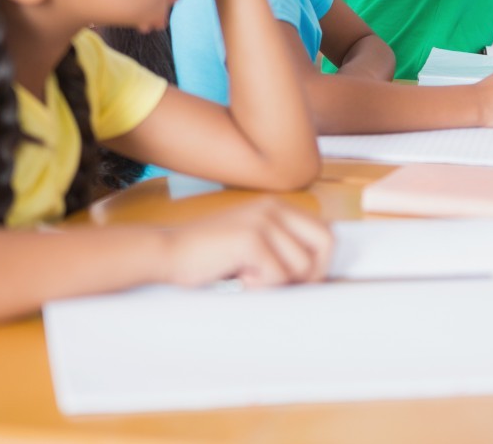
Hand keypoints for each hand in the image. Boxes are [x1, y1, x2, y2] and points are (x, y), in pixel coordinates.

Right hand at [162, 198, 332, 287]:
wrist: (166, 252)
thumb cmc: (207, 255)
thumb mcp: (252, 241)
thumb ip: (281, 246)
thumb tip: (316, 273)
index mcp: (277, 206)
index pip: (325, 232)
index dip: (320, 262)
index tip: (301, 281)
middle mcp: (274, 208)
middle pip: (325, 244)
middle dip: (312, 273)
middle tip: (283, 285)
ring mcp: (264, 221)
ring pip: (301, 266)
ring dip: (277, 282)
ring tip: (249, 276)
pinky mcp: (252, 238)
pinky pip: (277, 276)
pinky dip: (260, 286)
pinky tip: (239, 277)